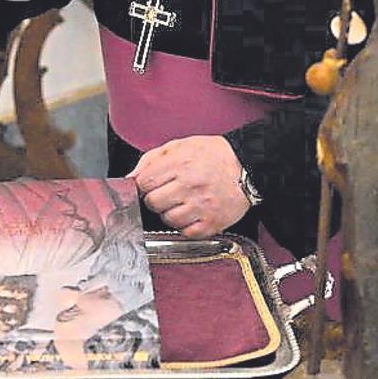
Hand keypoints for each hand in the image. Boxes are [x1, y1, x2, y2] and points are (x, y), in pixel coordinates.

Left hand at [129, 135, 249, 238]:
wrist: (247, 166)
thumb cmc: (212, 155)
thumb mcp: (179, 146)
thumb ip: (151, 160)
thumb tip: (130, 178)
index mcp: (179, 164)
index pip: (143, 182)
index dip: (142, 185)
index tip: (148, 185)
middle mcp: (190, 186)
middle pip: (152, 202)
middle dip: (155, 198)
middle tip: (166, 192)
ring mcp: (201, 206)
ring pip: (167, 219)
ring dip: (169, 212)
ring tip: (181, 201)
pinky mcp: (212, 223)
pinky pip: (185, 232)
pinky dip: (184, 225)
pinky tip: (191, 212)